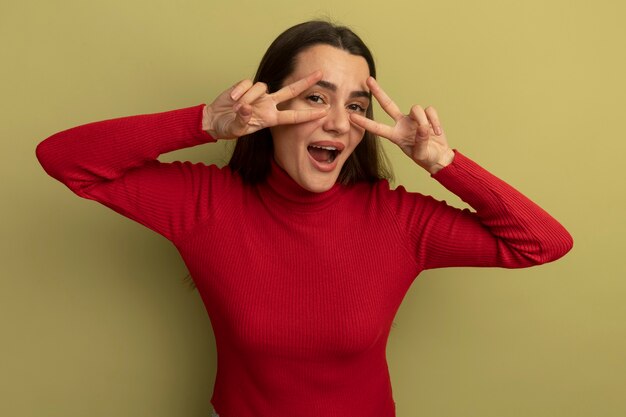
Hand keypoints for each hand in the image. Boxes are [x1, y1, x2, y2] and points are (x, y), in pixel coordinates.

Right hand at [204, 71, 327, 139]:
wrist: (214, 120)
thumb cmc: (228, 127)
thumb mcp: (235, 129)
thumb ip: (242, 120)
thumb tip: (247, 108)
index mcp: (270, 118)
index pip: (294, 116)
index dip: (310, 114)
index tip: (325, 112)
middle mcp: (268, 104)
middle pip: (291, 91)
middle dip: (305, 82)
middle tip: (320, 73)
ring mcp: (258, 95)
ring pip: (261, 87)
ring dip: (248, 97)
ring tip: (236, 107)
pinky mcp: (246, 86)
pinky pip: (247, 83)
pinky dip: (239, 91)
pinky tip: (232, 98)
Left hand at [350, 77, 454, 173]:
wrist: (439, 156)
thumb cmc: (426, 157)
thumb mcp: (421, 155)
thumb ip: (421, 142)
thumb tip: (422, 127)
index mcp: (396, 135)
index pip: (377, 128)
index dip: (365, 123)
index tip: (351, 117)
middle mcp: (402, 124)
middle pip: (388, 104)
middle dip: (378, 92)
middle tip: (368, 80)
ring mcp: (414, 119)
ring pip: (416, 109)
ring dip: (424, 121)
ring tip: (430, 134)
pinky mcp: (427, 115)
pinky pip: (430, 111)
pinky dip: (435, 121)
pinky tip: (438, 132)